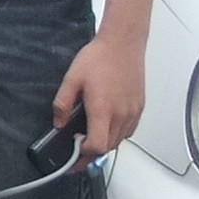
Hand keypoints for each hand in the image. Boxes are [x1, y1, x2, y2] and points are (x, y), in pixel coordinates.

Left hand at [54, 30, 148, 157]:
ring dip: (105, 144)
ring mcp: (133, 112)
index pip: (97, 147)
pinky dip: (117, 135)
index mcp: (103, 110)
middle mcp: (121, 114)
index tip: (73, 155)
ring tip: (90, 139)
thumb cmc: (100, 57)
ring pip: (119, 141)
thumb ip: (62, 104)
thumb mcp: (72, 79)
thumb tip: (58, 122)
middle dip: (91, 154)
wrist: (123, 43)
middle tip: (78, 152)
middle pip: (108, 148)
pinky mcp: (139, 107)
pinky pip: (129, 131)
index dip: (83, 155)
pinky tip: (107, 126)